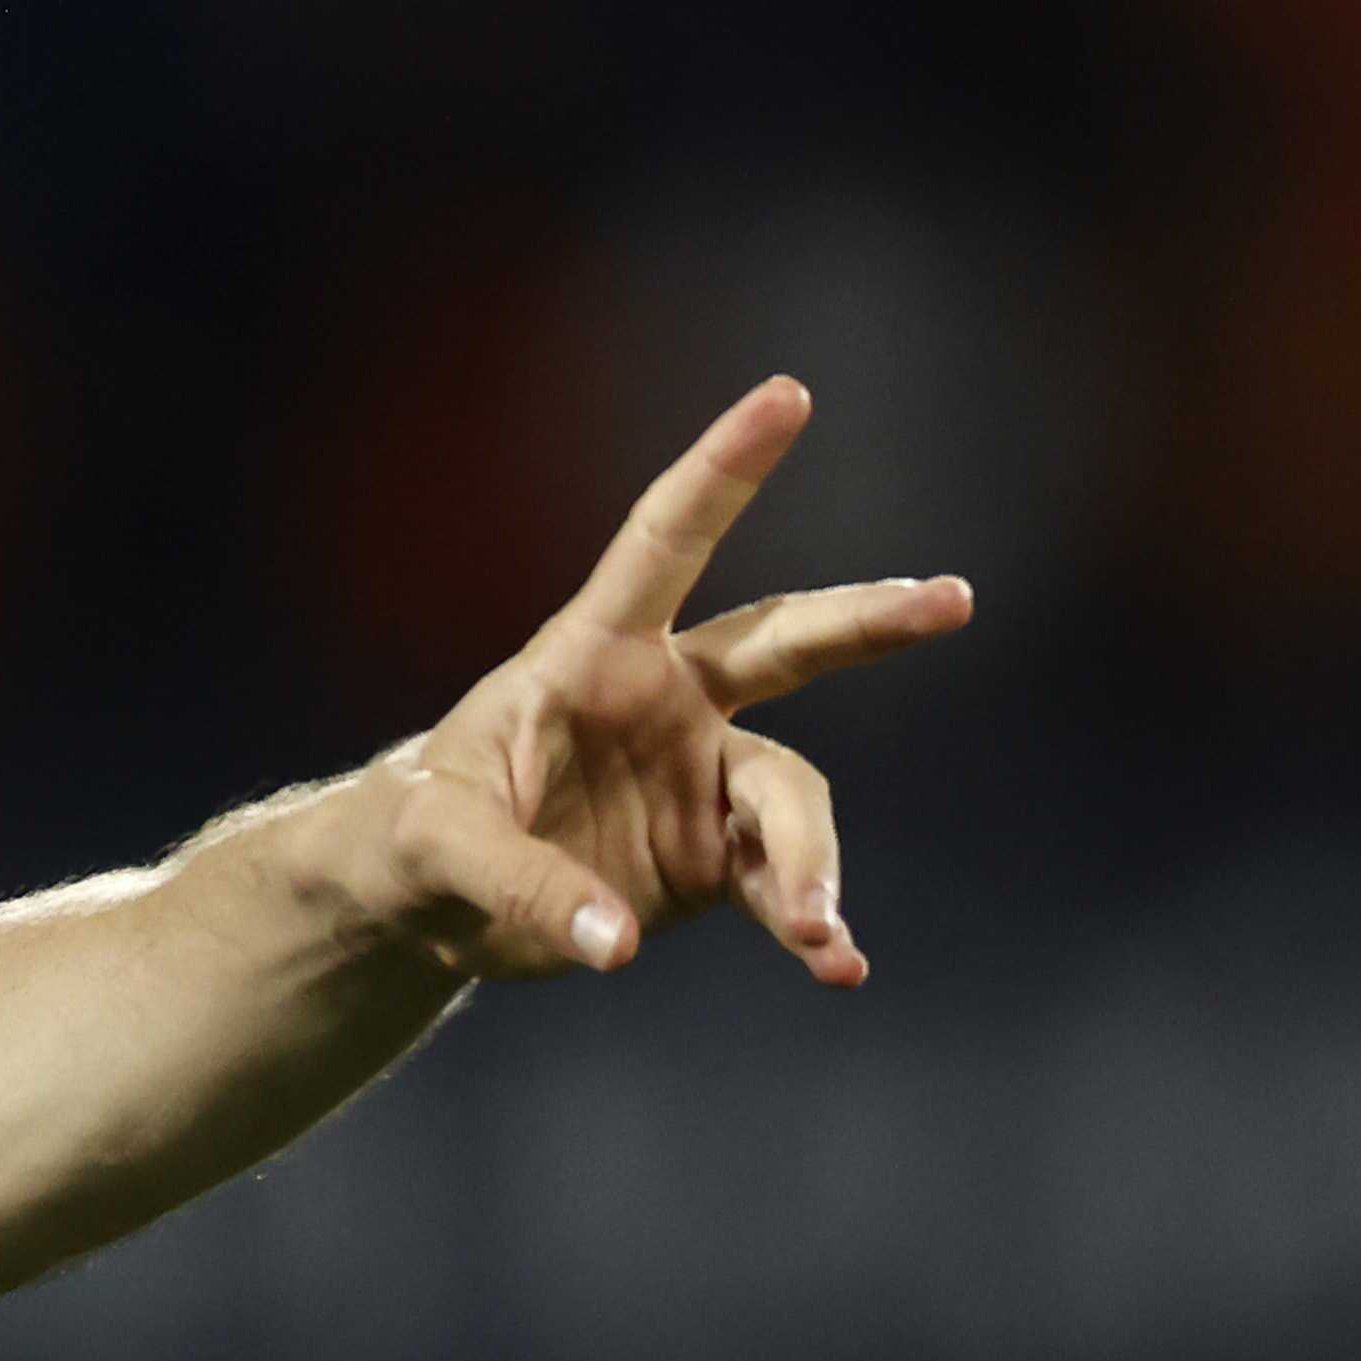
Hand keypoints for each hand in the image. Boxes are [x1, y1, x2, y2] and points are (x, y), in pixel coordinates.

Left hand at [363, 377, 970, 983]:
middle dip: (867, 622)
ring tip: (817, 928)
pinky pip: (786, 886)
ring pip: (791, 798)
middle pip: (784, 644)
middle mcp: (666, 702)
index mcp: (589, 654)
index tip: (788, 393)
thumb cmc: (409, 837)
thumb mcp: (429, 848)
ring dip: (812, 861)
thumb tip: (617, 941)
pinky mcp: (714, 862)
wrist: (427, 905)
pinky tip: (838, 966)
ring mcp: (700, 780)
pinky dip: (812, 925)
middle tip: (951, 601)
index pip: (664, 543)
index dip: (724, 470)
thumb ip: (516, 883)